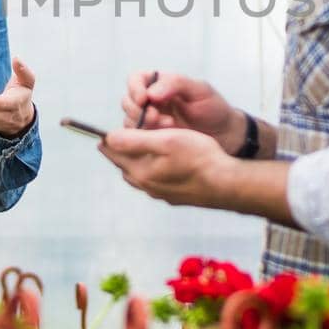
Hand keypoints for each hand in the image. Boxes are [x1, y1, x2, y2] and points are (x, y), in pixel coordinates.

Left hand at [99, 126, 231, 208]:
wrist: (225, 184)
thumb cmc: (198, 158)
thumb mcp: (165, 140)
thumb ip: (134, 140)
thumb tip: (108, 138)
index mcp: (140, 171)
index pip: (113, 153)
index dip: (108, 139)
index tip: (102, 132)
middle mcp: (146, 185)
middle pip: (124, 165)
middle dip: (121, 150)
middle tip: (119, 137)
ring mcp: (160, 193)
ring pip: (138, 174)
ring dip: (135, 161)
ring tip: (137, 149)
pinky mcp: (172, 196)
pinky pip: (153, 181)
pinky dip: (150, 169)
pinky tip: (160, 165)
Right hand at [120, 70, 251, 154]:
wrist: (226, 136)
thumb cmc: (214, 108)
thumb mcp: (200, 90)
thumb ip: (176, 84)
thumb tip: (151, 92)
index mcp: (160, 84)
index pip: (136, 79)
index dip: (135, 88)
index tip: (144, 99)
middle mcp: (151, 102)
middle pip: (128, 102)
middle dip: (139, 110)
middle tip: (157, 117)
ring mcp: (151, 122)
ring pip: (130, 122)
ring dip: (144, 126)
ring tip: (168, 127)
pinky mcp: (153, 140)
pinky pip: (139, 139)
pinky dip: (147, 138)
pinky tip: (164, 139)